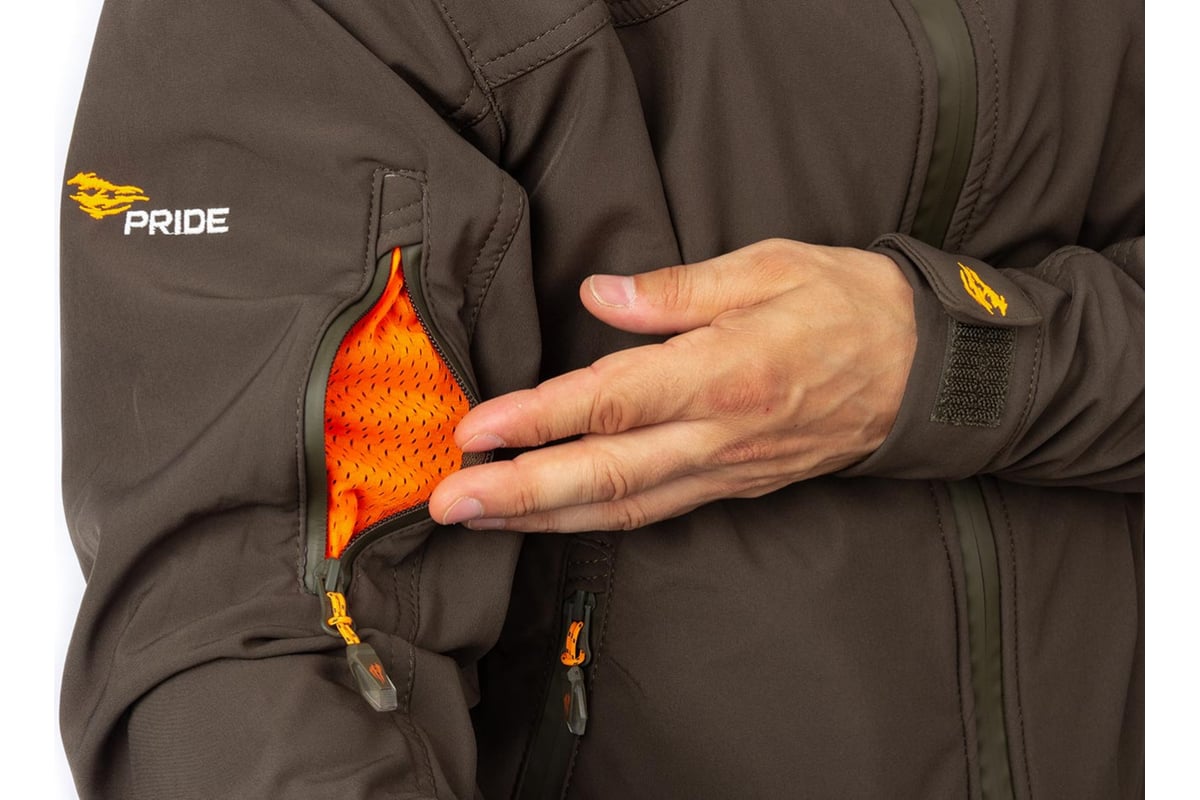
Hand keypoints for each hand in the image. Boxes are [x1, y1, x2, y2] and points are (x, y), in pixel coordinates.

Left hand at [428, 238, 916, 531]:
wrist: (922, 373)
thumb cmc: (847, 306)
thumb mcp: (769, 267)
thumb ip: (676, 289)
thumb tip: (596, 297)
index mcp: (725, 371)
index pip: (613, 404)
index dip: (538, 421)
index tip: (475, 431)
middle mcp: (720, 435)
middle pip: (605, 475)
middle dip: (519, 492)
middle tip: (446, 503)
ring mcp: (726, 470)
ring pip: (623, 507)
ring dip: (543, 517)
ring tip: (477, 518)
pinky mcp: (732, 486)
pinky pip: (653, 513)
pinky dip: (593, 522)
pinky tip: (548, 520)